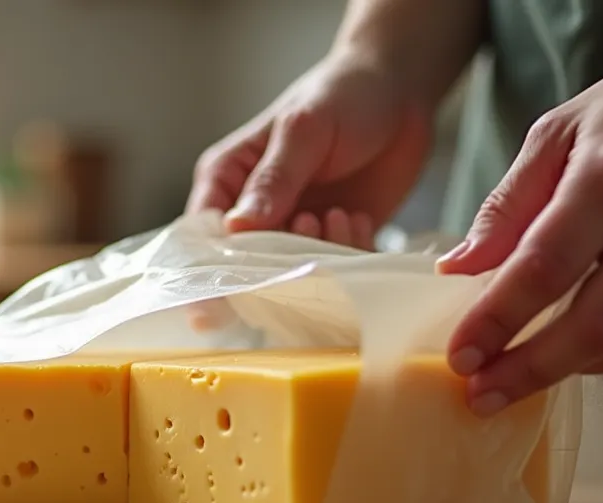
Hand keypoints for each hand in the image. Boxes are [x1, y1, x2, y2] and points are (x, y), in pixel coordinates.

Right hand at [184, 49, 431, 331]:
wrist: (400, 90)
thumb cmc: (340, 95)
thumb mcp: (302, 131)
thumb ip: (273, 180)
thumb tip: (236, 230)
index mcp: (227, 179)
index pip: (202, 237)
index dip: (204, 276)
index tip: (210, 313)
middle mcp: (255, 211)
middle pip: (244, 267)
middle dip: (271, 270)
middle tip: (301, 247)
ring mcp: (296, 228)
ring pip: (292, 274)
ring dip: (316, 257)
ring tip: (333, 216)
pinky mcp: (336, 239)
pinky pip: (336, 269)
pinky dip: (348, 253)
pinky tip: (355, 218)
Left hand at [436, 48, 602, 416]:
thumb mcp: (559, 131)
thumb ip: (507, 205)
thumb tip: (457, 268)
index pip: (542, 269)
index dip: (496, 321)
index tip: (460, 356)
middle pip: (590, 328)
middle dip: (526, 371)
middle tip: (481, 394)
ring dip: (565, 369)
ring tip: (522, 366)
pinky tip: (582, 351)